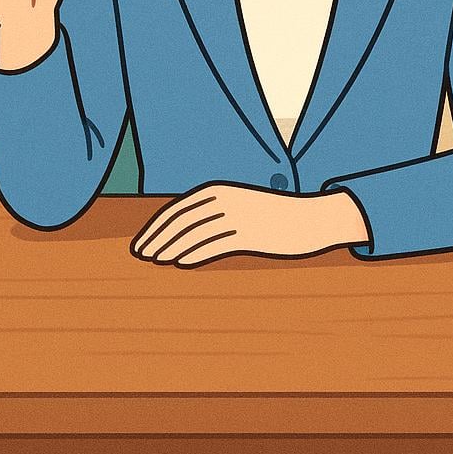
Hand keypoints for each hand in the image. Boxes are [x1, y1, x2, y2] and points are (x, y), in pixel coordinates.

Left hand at [130, 183, 369, 267]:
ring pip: (195, 233)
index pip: (178, 209)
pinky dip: (195, 253)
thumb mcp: (241, 207)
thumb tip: (184, 235)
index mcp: (220, 190)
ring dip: (171, 247)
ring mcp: (239, 216)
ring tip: (155, 261)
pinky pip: (216, 243)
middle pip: (181, 220)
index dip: (156, 227)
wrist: (312, 217)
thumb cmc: (273, 215)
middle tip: (139, 255)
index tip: (141, 243)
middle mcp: (226, 200)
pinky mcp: (251, 233)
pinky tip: (180, 263)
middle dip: (157, 237)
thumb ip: (215, 215)